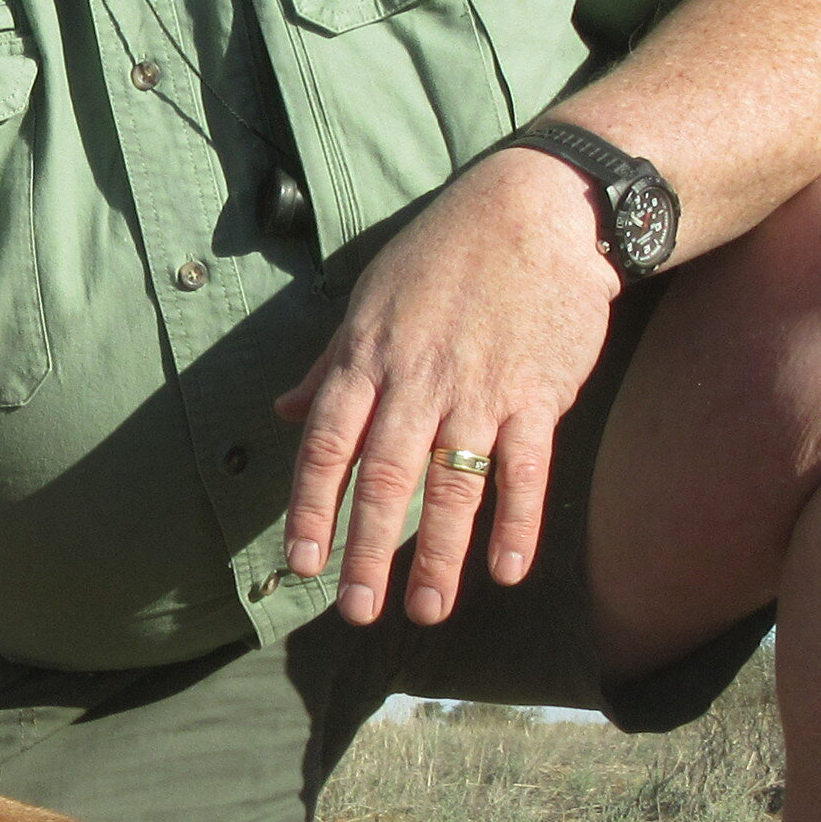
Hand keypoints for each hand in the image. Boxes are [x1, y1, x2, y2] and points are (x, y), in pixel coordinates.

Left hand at [273, 148, 621, 625]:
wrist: (537, 211)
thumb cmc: (445, 255)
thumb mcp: (369, 300)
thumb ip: (329, 365)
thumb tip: (283, 412)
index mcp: (367, 358)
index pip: (326, 446)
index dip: (311, 508)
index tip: (301, 563)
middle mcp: (418, 382)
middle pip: (385, 478)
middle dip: (368, 551)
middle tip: (356, 610)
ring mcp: (479, 391)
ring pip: (453, 486)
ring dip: (438, 555)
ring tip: (424, 611)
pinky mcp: (538, 395)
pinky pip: (525, 470)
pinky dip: (518, 522)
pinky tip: (505, 570)